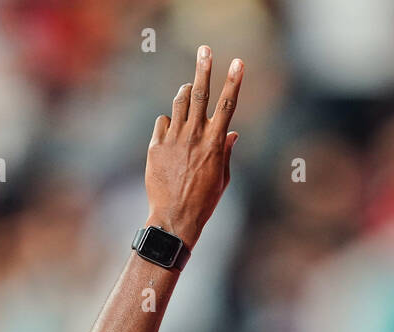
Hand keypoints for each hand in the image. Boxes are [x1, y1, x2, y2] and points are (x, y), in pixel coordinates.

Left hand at [144, 46, 241, 249]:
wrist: (174, 218)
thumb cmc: (204, 201)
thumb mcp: (222, 177)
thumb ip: (226, 151)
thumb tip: (232, 133)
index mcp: (215, 143)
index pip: (227, 105)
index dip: (234, 81)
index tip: (238, 62)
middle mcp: (194, 137)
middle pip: (200, 93)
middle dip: (204, 68)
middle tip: (204, 50)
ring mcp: (173, 140)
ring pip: (179, 102)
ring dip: (185, 93)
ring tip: (189, 91)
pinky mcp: (155, 147)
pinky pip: (162, 122)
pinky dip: (169, 124)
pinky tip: (171, 138)